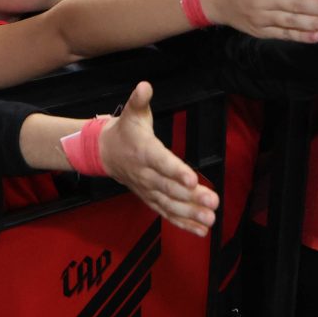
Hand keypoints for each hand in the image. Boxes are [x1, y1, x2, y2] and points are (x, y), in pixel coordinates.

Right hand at [97, 83, 217, 236]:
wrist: (104, 153)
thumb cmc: (125, 131)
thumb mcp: (131, 112)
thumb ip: (139, 100)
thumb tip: (145, 86)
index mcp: (144, 152)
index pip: (162, 162)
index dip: (176, 171)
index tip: (192, 179)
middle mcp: (146, 174)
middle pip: (169, 188)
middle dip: (192, 197)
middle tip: (213, 202)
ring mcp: (148, 189)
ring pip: (169, 204)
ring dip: (190, 214)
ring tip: (210, 220)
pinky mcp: (150, 199)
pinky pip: (166, 213)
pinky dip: (183, 223)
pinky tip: (201, 230)